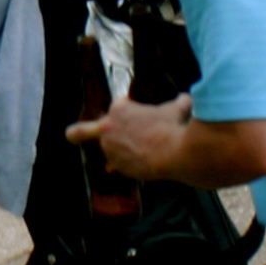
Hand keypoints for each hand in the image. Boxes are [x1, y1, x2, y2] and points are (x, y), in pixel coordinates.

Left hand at [65, 92, 189, 179]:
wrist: (175, 153)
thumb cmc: (173, 128)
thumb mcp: (175, 110)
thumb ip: (179, 103)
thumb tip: (187, 99)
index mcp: (119, 108)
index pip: (118, 105)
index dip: (127, 109)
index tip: (132, 111)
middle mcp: (108, 126)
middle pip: (93, 128)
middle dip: (95, 131)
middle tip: (78, 135)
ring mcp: (110, 148)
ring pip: (108, 147)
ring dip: (117, 149)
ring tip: (134, 153)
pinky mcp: (117, 165)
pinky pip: (117, 164)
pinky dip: (124, 165)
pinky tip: (132, 166)